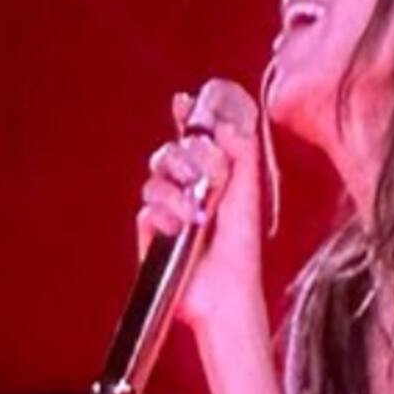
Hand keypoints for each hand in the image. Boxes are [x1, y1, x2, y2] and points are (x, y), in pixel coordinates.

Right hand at [136, 78, 264, 332]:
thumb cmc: (241, 249)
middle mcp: (186, 190)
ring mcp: (166, 211)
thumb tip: (228, 125)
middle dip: (187, 157)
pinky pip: (146, 209)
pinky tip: (180, 229)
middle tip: (208, 172)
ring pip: (154, 178)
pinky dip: (164, 215)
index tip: (184, 102)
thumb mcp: (248, 194)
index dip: (186, 118)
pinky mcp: (151, 233)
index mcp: (211, 178)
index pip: (193, 140)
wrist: (226, 290)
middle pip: (169, 153)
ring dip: (175, 190)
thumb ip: (242, 156)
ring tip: (196, 213)